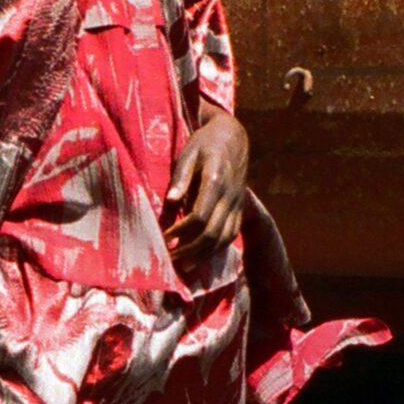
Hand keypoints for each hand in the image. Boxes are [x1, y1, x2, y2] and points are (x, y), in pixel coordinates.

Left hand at [164, 110, 248, 263]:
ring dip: (204, 255)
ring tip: (184, 265)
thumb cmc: (204, 143)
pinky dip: (217, 249)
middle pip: (213, 232)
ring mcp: (237, 204)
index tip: (164, 237)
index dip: (181, 230)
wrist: (234, 137)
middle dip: (190, 249)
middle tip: (170, 258)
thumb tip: (171, 201)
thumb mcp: (188, 153)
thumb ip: (180, 177)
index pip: (199, 215)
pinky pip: (232, 235)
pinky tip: (201, 257)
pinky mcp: (240, 208)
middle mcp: (230, 196)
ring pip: (224, 238)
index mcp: (215, 180)